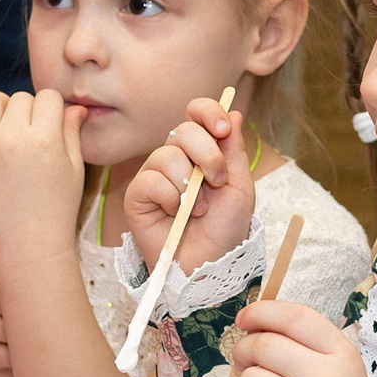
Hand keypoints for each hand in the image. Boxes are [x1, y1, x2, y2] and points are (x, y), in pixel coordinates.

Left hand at [0, 89, 84, 258]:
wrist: (29, 239)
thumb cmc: (58, 205)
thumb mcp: (74, 167)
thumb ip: (71, 131)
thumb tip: (75, 107)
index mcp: (44, 139)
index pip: (48, 97)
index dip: (53, 108)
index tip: (53, 123)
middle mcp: (12, 138)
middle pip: (20, 98)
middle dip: (30, 110)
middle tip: (32, 132)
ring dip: (1, 108)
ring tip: (8, 127)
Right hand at [125, 98, 256, 274]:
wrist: (209, 264)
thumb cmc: (225, 229)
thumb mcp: (239, 187)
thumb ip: (234, 150)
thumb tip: (233, 112)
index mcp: (201, 151)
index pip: (196, 113)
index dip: (208, 112)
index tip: (223, 129)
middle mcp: (175, 158)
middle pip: (182, 130)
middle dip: (207, 154)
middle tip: (217, 181)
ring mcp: (154, 175)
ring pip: (167, 155)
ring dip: (189, 184)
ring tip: (198, 209)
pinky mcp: (137, 195)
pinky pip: (151, 180)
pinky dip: (170, 198)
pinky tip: (175, 215)